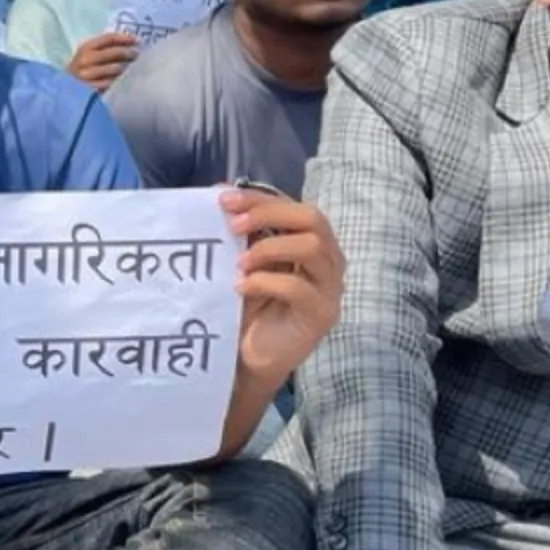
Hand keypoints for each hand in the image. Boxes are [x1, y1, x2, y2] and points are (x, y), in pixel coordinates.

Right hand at [65, 29, 138, 89]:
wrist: (67, 86)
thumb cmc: (83, 67)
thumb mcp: (89, 53)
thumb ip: (105, 47)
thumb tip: (131, 42)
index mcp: (86, 47)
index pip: (109, 38)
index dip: (125, 38)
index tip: (137, 41)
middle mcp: (85, 59)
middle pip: (113, 53)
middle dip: (129, 53)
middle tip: (138, 55)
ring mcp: (87, 75)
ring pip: (114, 68)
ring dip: (127, 67)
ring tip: (133, 68)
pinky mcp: (90, 88)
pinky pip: (110, 82)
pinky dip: (119, 80)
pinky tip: (125, 79)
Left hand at [220, 187, 343, 386]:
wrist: (247, 360)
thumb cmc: (246, 309)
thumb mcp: (240, 263)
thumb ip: (238, 231)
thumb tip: (220, 190)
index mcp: (310, 243)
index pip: (294, 207)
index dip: (260, 199)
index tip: (223, 199)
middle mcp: (328, 261)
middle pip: (313, 219)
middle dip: (270, 214)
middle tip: (233, 226)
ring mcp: (329, 288)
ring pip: (314, 248)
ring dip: (270, 248)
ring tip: (238, 263)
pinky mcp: (321, 315)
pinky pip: (300, 288)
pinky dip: (266, 281)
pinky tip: (241, 287)